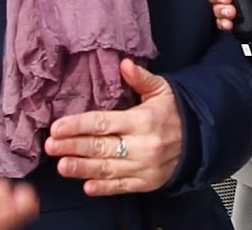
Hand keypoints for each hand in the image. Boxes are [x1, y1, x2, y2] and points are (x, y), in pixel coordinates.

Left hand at [45, 59, 182, 195]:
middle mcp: (142, 145)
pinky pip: (122, 186)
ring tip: (61, 166)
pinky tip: (86, 186)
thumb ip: (141, 78)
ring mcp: (144, 166)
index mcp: (143, 120)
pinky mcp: (147, 182)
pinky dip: (104, 188)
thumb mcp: (162, 89)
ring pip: (107, 169)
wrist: (201, 139)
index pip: (104, 122)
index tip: (57, 127)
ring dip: (82, 168)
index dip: (78, 125)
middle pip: (101, 147)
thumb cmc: (175, 112)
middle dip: (73, 146)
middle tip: (50, 146)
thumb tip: (124, 63)